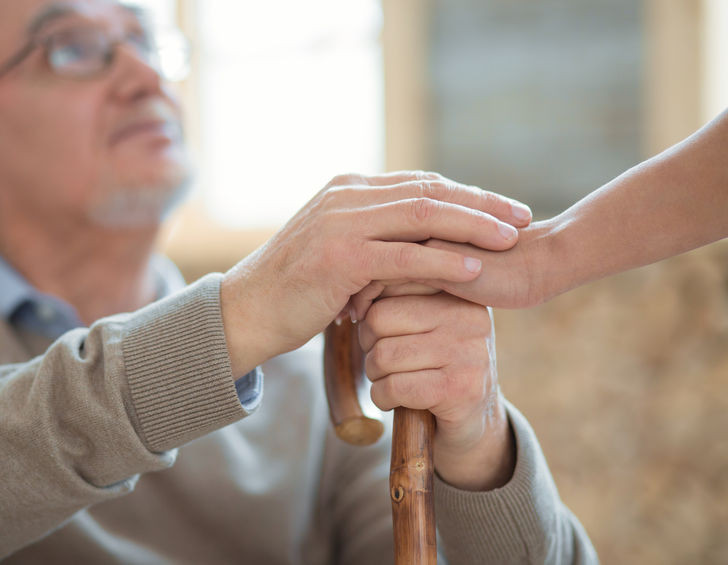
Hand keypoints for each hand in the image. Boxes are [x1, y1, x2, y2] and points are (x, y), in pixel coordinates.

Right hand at [220, 171, 532, 376]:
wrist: (247, 312)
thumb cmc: (295, 288)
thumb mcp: (335, 249)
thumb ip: (371, 235)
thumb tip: (413, 240)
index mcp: (348, 190)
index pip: (420, 184)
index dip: (467, 195)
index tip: (504, 210)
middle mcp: (347, 197)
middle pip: (430, 192)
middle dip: (483, 205)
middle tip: (523, 218)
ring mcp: (342, 223)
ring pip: (423, 216)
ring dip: (474, 227)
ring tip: (512, 240)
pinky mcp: (341, 257)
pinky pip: (405, 256)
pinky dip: (444, 261)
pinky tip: (475, 269)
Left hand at [357, 291, 515, 490]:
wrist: (474, 422)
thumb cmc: (436, 366)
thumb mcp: (426, 323)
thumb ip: (399, 297)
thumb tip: (356, 287)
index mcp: (459, 292)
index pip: (391, 281)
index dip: (369, 310)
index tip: (378, 331)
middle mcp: (469, 316)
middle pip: (379, 319)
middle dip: (368, 346)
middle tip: (385, 361)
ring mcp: (468, 353)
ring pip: (383, 355)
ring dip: (375, 375)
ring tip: (392, 380)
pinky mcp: (460, 389)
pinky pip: (394, 387)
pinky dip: (381, 398)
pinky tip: (396, 400)